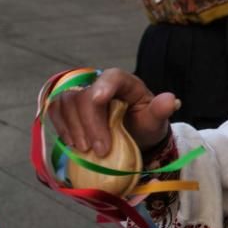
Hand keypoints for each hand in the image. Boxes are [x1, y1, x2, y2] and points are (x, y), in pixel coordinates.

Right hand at [47, 68, 177, 155]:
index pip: (112, 77)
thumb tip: (172, 101)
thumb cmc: (145, 125)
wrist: (133, 138)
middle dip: (90, 124)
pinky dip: (61, 126)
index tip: (98, 100)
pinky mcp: (69, 109)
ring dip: (73, 127)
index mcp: (124, 82)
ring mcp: (82, 96)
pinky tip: (73, 144)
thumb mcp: (156, 121)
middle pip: (85, 96)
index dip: (104, 85)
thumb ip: (161, 110)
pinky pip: (55, 111)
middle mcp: (100, 85)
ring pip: (66, 102)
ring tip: (86, 150)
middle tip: (100, 150)